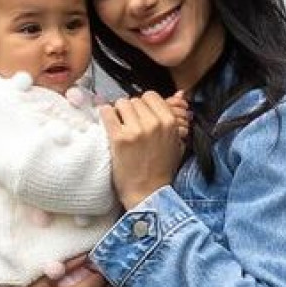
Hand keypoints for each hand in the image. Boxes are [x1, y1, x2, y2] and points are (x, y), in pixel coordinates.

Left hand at [102, 91, 188, 208]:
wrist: (148, 193)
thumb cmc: (162, 169)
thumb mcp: (176, 142)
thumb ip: (175, 119)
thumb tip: (179, 93)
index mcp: (169, 122)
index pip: (151, 96)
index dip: (144, 104)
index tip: (140, 114)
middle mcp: (153, 123)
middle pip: (135, 100)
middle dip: (131, 110)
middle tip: (129, 124)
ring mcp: (135, 130)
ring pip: (121, 103)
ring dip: (119, 112)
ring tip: (120, 126)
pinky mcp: (119, 138)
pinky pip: (107, 112)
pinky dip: (105, 114)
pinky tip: (108, 123)